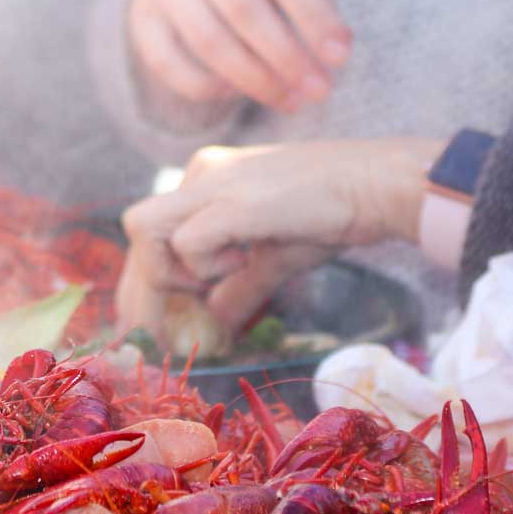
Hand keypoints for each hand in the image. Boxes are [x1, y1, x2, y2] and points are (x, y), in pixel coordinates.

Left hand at [116, 138, 442, 342]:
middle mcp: (199, 174)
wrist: (376, 185)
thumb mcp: (272, 258)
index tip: (147, 328)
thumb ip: (239, 288)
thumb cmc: (330, 216)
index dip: (140, 284)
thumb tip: (216, 321)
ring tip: (210, 285)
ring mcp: (213, 182)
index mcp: (204, 181)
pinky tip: (241, 262)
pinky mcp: (234, 201)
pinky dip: (204, 268)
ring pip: (142, 230)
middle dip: (137, 297)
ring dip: (168, 273)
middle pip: (135, 235)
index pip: (149, 235)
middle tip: (150, 338)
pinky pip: (187, 242)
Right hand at [127, 0, 351, 112]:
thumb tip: (337, 50)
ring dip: (256, 80)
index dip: (314, 15)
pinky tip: (240, 92)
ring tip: (291, 101)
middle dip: (286, 56)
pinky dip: (211, 85)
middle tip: (319, 90)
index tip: (342, 56)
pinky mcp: (144, 21)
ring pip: (209, 41)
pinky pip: (173, 65)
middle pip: (242, 10)